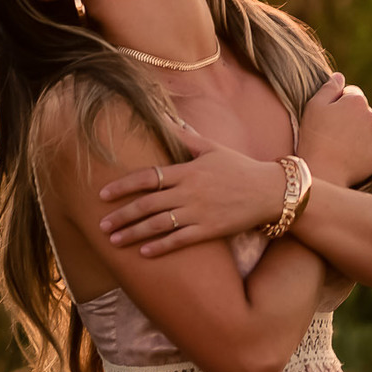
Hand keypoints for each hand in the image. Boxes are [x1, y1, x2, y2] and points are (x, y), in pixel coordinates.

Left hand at [97, 123, 285, 254]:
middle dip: (122, 215)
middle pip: (147, 204)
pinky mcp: (210, 230)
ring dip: (134, 233)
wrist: (269, 191)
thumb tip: (165, 119)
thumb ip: (186, 137)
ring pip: (159, 225)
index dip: (123, 186)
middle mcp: (189, 192)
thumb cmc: (240, 168)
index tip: (103, 194)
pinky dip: (161, 247)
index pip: (147, 177)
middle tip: (101, 225)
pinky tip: (143, 253)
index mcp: (187, 171)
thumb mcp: (212, 148)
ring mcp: (199, 213)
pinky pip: (180, 240)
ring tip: (114, 241)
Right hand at [297, 72, 371, 187]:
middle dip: (355, 117)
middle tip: (338, 134)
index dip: (340, 104)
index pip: (353, 94)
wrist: (322, 172)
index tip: (331, 118)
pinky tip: (365, 151)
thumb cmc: (314, 138)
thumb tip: (340, 76)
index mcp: (356, 100)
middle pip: (365, 110)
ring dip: (368, 131)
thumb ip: (329, 88)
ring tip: (350, 144)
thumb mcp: (313, 107)